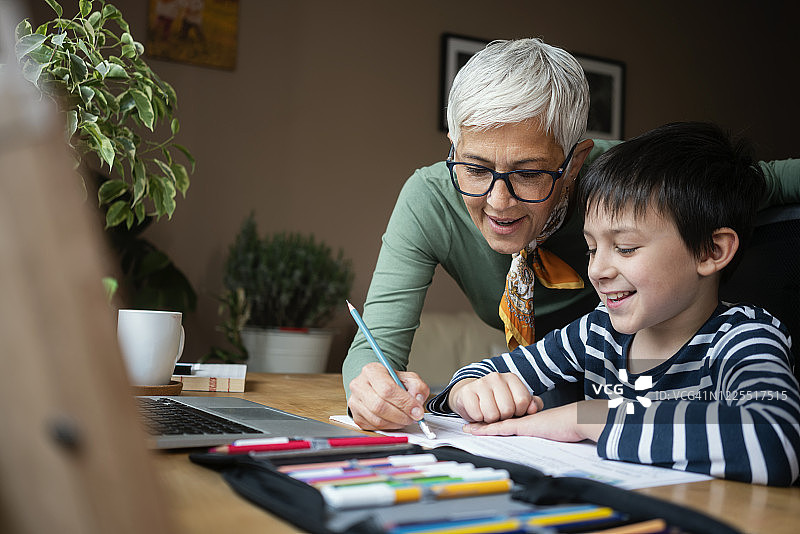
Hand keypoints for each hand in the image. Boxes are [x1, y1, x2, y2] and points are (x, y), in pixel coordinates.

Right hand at [347, 362, 429, 429]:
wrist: (377, 386)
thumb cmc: (392, 381)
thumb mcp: (408, 378)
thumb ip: (417, 386)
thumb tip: (417, 400)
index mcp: (371, 371)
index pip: (387, 389)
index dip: (404, 402)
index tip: (417, 410)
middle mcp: (359, 385)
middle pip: (379, 406)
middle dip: (401, 415)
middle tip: (413, 417)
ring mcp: (355, 402)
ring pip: (377, 420)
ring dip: (396, 423)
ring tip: (405, 418)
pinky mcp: (356, 416)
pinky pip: (374, 427)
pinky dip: (389, 427)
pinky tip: (395, 420)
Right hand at [448, 373, 542, 422]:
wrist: (469, 396)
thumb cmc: (495, 401)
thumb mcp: (515, 401)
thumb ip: (530, 404)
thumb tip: (533, 408)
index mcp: (511, 378)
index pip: (523, 401)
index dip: (519, 412)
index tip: (513, 411)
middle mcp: (496, 377)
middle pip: (508, 409)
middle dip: (503, 417)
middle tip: (499, 413)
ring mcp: (481, 383)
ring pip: (492, 414)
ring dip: (490, 420)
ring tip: (488, 413)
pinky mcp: (467, 392)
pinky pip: (477, 415)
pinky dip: (478, 419)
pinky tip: (478, 411)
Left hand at [462, 400, 607, 442]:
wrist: (578, 420)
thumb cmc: (572, 428)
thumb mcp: (557, 435)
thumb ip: (548, 438)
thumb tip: (551, 446)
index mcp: (531, 423)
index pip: (509, 424)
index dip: (495, 426)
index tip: (483, 427)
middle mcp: (524, 421)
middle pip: (500, 423)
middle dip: (485, 425)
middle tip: (469, 427)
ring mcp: (522, 422)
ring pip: (497, 424)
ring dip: (481, 427)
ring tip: (466, 429)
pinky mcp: (522, 426)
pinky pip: (499, 428)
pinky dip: (485, 429)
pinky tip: (473, 430)